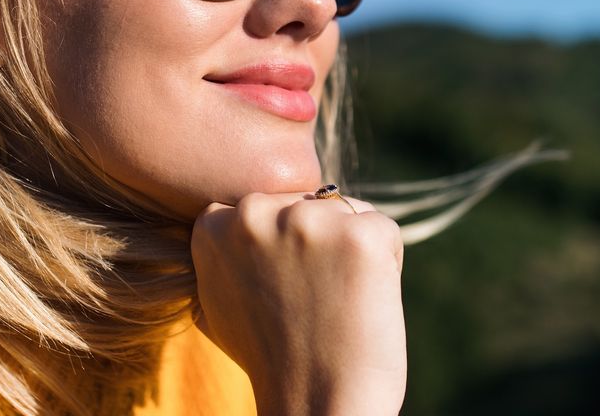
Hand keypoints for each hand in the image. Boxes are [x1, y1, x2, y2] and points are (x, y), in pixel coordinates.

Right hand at [191, 191, 405, 415]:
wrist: (312, 403)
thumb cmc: (271, 359)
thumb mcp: (220, 298)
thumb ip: (228, 250)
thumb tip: (236, 215)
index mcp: (215, 224)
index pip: (266, 206)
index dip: (282, 249)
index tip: (282, 290)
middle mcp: (256, 211)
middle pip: (306, 203)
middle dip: (317, 242)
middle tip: (312, 299)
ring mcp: (309, 220)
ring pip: (346, 213)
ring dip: (349, 250)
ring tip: (336, 301)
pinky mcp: (361, 234)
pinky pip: (383, 231)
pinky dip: (385, 263)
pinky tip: (362, 301)